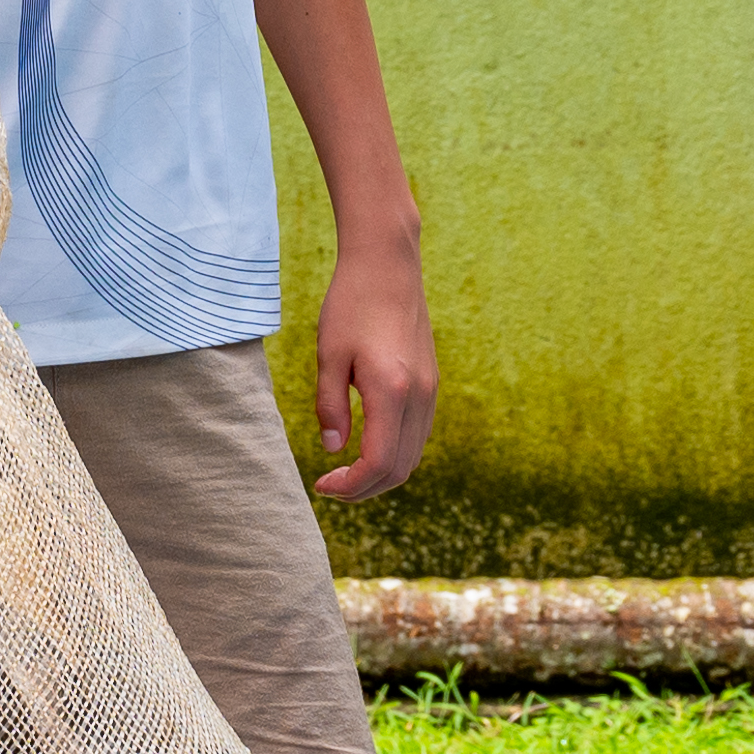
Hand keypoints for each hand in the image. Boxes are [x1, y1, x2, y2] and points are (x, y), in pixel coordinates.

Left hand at [305, 228, 436, 502]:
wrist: (388, 265)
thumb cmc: (351, 304)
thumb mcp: (328, 355)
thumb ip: (330, 406)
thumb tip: (333, 449)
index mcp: (392, 389)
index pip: (379, 462)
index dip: (351, 485)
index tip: (321, 485)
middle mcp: (419, 396)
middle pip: (401, 469)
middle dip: (365, 489)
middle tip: (330, 487)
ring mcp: (431, 391)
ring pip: (413, 456)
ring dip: (381, 475)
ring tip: (346, 474)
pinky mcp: (431, 384)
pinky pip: (418, 436)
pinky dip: (395, 454)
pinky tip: (367, 448)